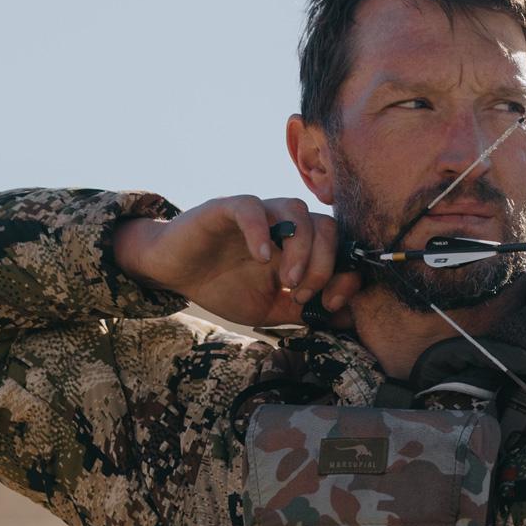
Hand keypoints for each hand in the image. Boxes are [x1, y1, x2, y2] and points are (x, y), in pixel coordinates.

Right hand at [112, 195, 363, 328]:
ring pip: (296, 210)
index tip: (331, 303)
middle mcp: (284, 223)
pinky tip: (262, 258)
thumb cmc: (224, 286)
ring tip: (287, 280)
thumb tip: (349, 318)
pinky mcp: (227, 207)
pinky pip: (252, 207)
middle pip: (325, 225)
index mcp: (300, 244)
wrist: (176, 272)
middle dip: (324, 263)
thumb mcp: (271, 308)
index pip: (339, 246)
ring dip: (301, 248)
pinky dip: (261, 231)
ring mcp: (259, 212)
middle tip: (303, 293)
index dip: (344, 273)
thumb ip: (306, 310)